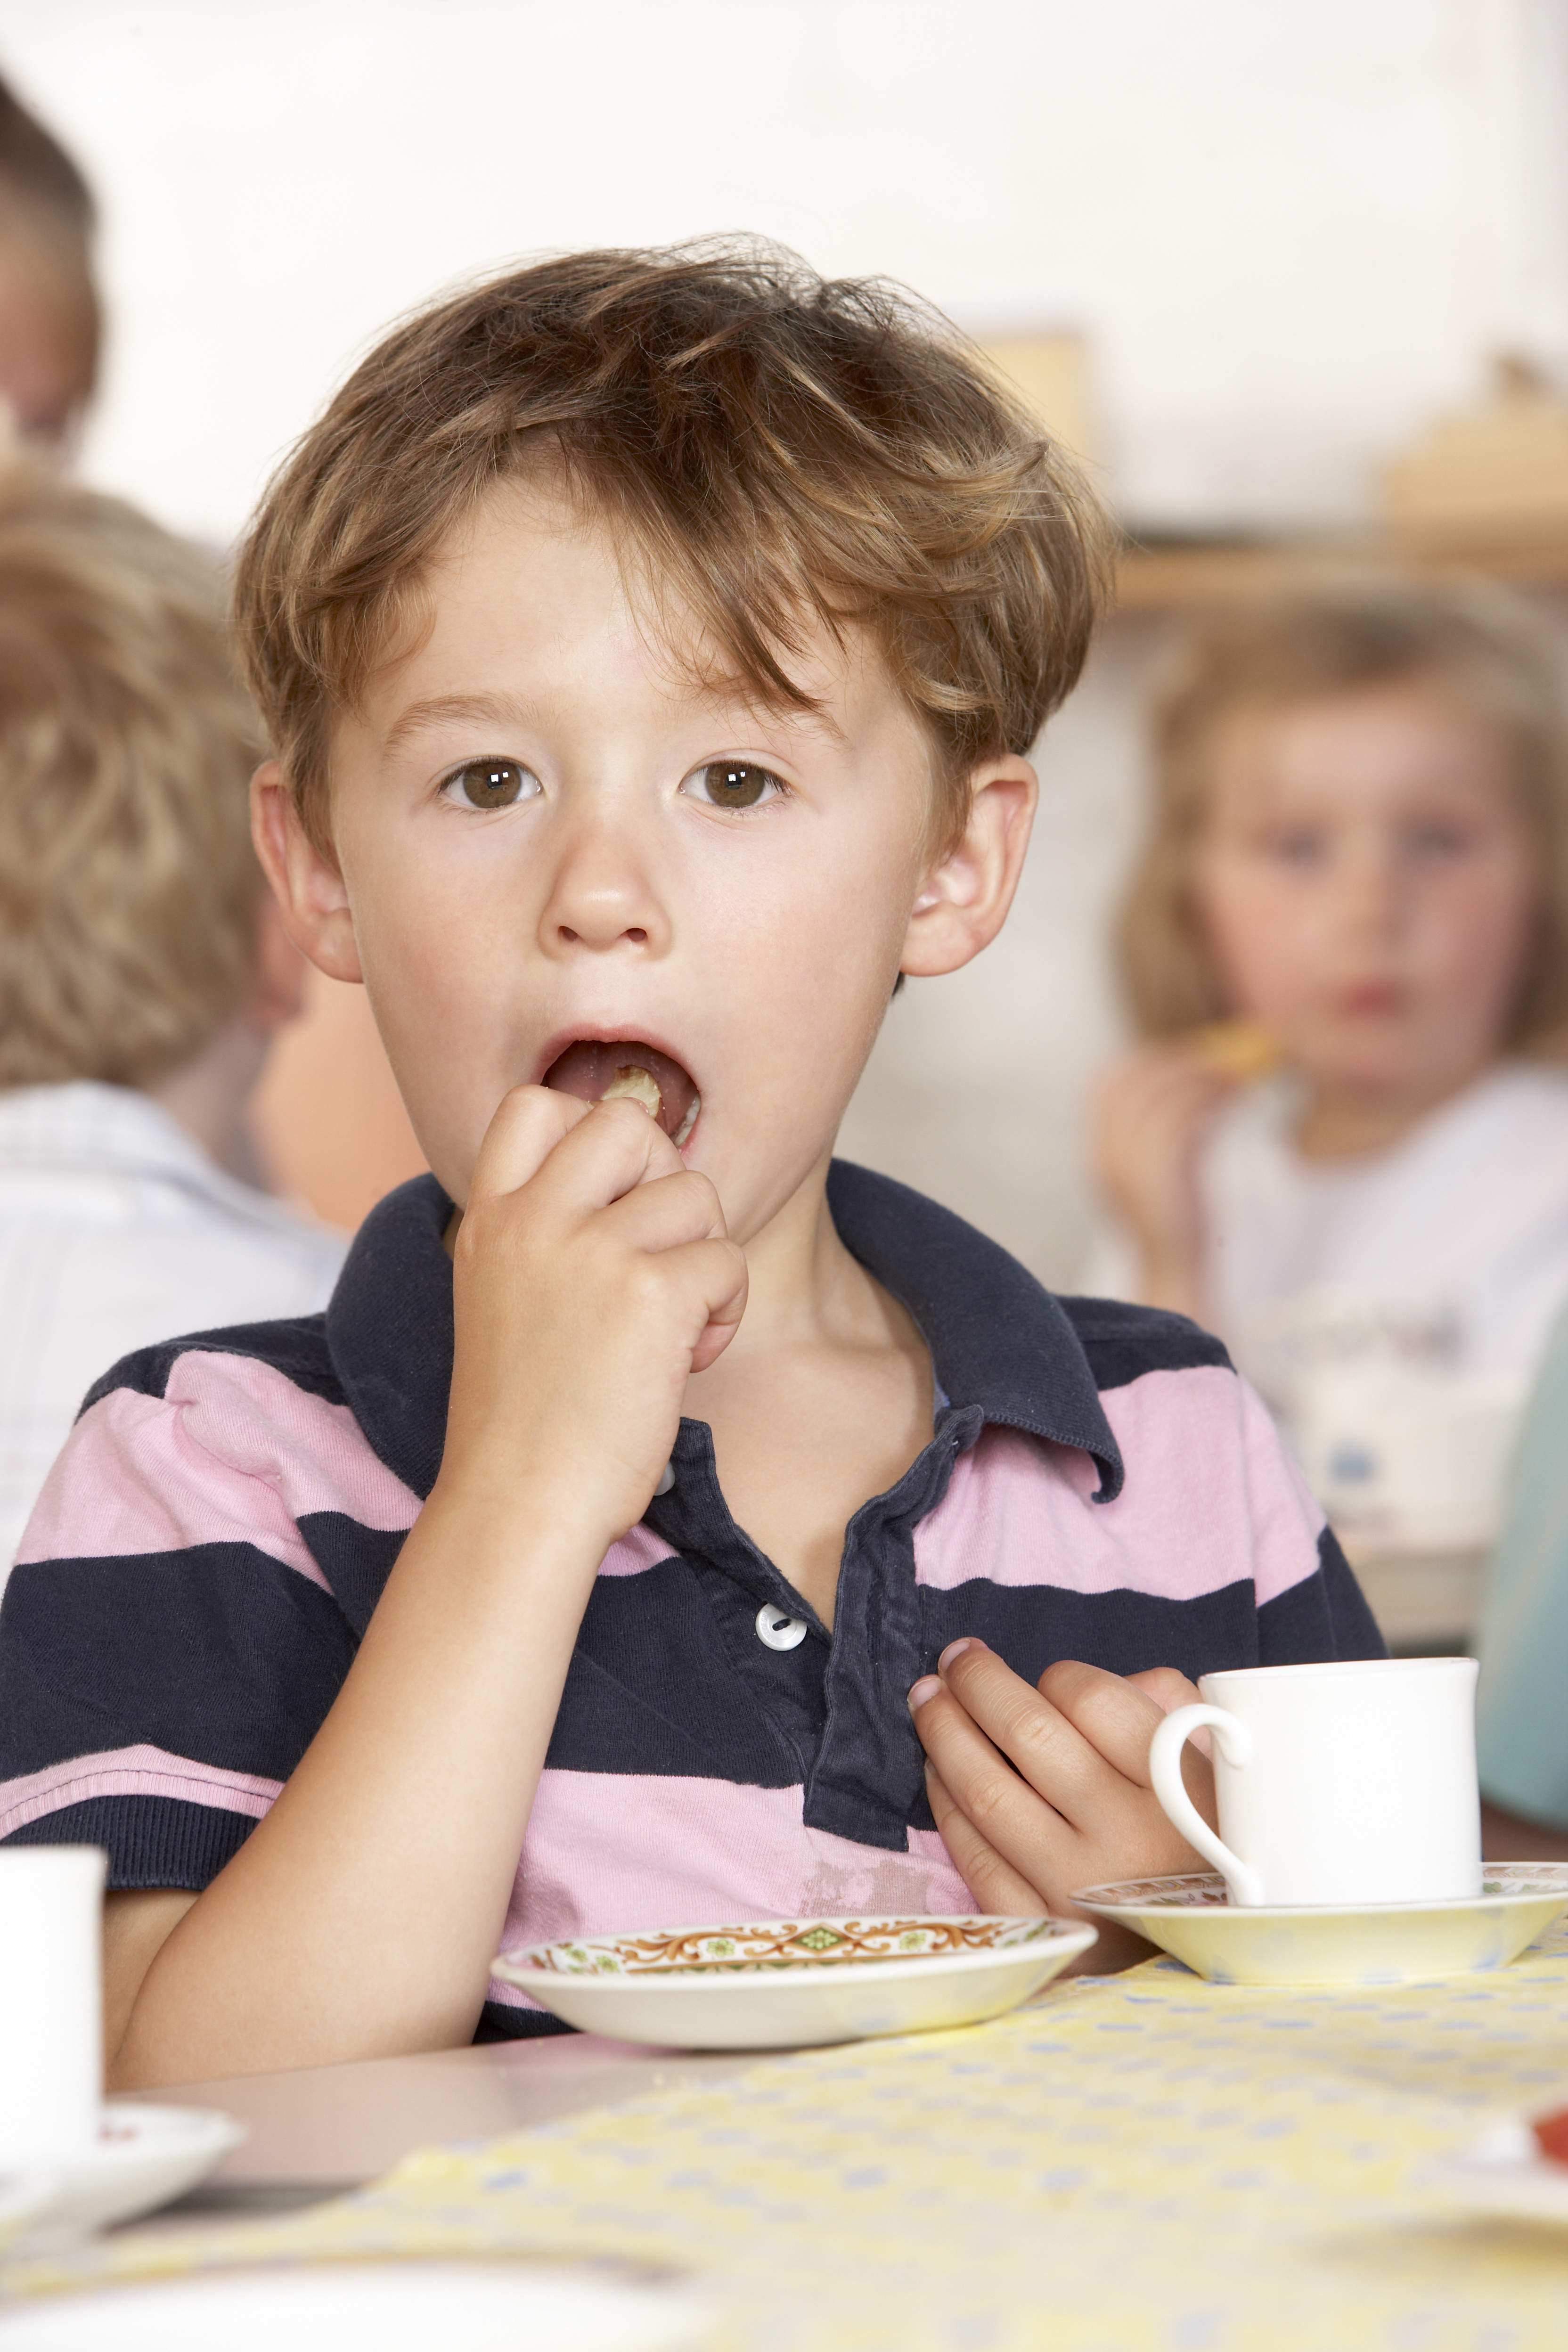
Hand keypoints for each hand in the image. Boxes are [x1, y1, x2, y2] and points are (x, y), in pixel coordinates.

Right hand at [442, 1085, 747, 1544]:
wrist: (518, 1504)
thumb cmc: (523, 1421)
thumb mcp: (502, 1299)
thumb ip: (546, 1236)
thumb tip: (636, 1186)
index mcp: (490, 1220)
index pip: (534, 1104)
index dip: (590, 1131)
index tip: (610, 1198)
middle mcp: (535, 1219)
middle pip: (628, 1122)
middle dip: (665, 1177)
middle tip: (660, 1251)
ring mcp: (592, 1250)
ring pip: (696, 1193)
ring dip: (704, 1256)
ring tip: (673, 1324)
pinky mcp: (651, 1293)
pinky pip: (727, 1259)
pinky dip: (725, 1310)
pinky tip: (687, 1359)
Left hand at [908, 1643, 1215, 1970]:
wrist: (1233, 1962)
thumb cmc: (1217, 1846)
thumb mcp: (1220, 1774)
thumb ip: (1164, 1708)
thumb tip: (1089, 1682)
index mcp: (1178, 1787)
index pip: (1091, 1698)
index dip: (1058, 1674)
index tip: (1048, 1675)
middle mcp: (1127, 1838)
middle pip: (1027, 1733)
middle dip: (976, 1683)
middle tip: (953, 1657)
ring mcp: (1079, 1890)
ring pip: (986, 1794)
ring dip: (944, 1735)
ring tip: (927, 1699)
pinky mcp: (1047, 1937)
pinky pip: (976, 1864)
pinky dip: (947, 1810)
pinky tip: (938, 1775)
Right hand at [1091, 1042, 1232, 1316]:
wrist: (1177, 1273)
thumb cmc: (1180, 1221)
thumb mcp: (1168, 1166)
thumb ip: (1172, 1126)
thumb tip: (1201, 1078)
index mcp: (1099, 1149)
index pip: (1111, 1083)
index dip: (1153, 1061)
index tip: (1197, 1056)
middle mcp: (1103, 1151)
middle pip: (1133, 1078)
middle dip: (1180, 1060)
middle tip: (1223, 1056)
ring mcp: (1124, 1162)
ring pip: (1161, 1091)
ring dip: (1203, 1073)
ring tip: (1240, 1072)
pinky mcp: (1155, 1173)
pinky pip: (1181, 1115)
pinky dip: (1212, 1096)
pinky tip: (1239, 1093)